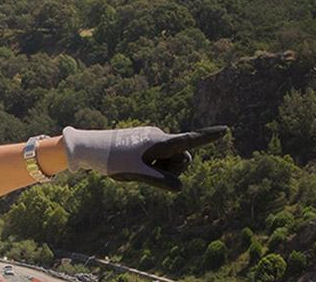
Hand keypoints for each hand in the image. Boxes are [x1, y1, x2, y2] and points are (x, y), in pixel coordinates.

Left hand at [62, 125, 228, 190]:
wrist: (89, 148)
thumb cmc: (113, 160)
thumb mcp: (136, 174)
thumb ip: (160, 181)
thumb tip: (179, 187)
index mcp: (159, 142)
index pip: (189, 140)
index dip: (209, 136)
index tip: (226, 129)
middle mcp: (159, 137)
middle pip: (182, 158)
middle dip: (172, 169)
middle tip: (145, 172)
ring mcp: (152, 140)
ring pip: (169, 160)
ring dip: (159, 168)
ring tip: (134, 168)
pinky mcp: (145, 143)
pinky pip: (158, 158)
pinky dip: (150, 165)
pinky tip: (130, 165)